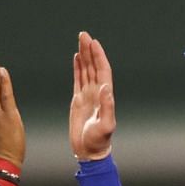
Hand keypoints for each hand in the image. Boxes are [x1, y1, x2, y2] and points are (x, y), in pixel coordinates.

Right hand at [70, 31, 116, 160]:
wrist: (89, 151)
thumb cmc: (99, 141)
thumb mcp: (105, 125)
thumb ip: (107, 107)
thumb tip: (106, 87)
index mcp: (105, 96)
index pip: (102, 71)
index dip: (99, 56)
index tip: (94, 43)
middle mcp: (97, 93)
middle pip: (93, 66)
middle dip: (90, 50)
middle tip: (84, 34)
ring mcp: (88, 95)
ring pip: (86, 70)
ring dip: (84, 55)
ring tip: (81, 40)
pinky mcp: (79, 100)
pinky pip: (78, 79)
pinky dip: (78, 68)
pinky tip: (77, 57)